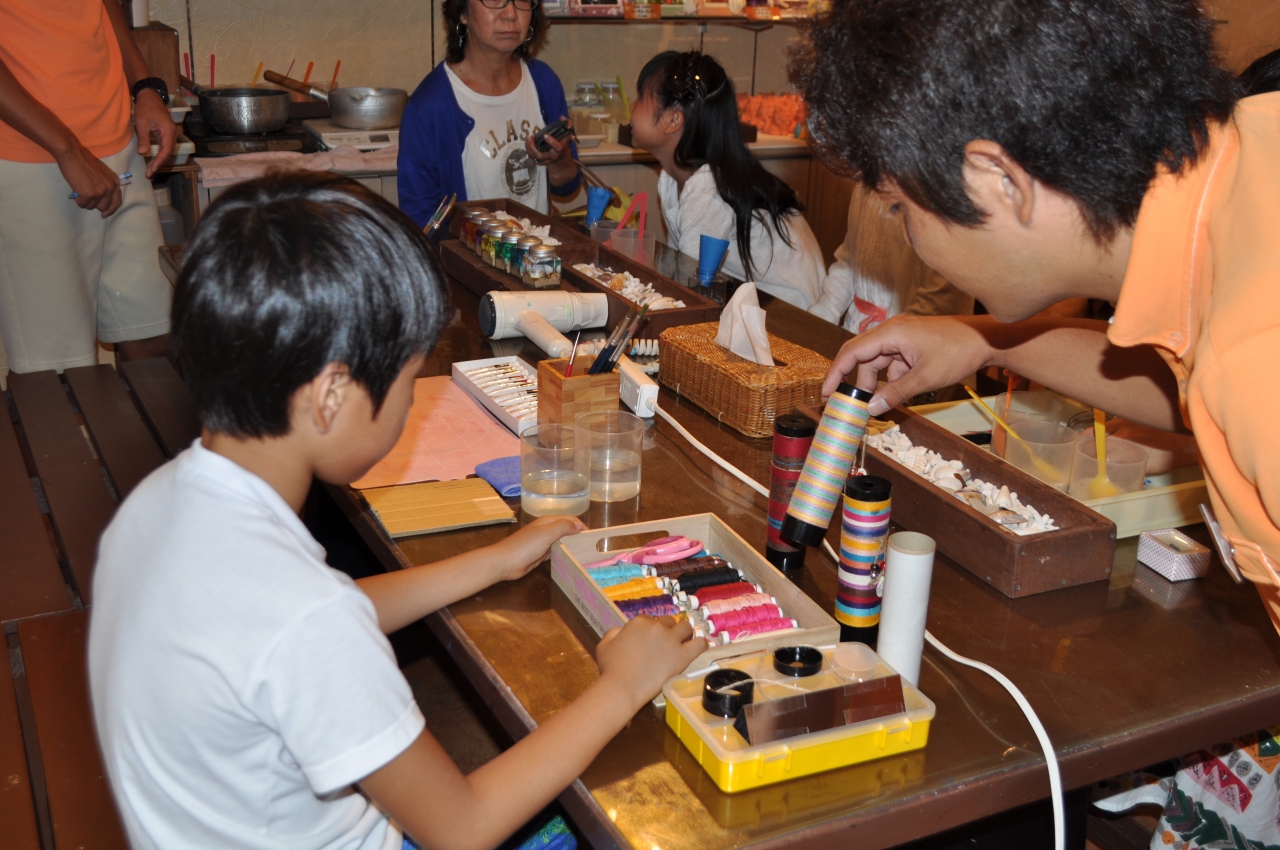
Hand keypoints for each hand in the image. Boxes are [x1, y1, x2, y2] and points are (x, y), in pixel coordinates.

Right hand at [56, 143, 122, 216]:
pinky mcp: (89, 195)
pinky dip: (78, 200)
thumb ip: (106, 184)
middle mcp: (110, 188)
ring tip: (80, 190)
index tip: (105, 214)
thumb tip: (103, 199)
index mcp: (114, 182)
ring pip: (92, 206)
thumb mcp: (103, 173)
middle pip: (104, 207)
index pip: (117, 201)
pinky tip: (76, 191)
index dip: (111, 210)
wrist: (73, 155)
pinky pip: (82, 204)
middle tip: (87, 198)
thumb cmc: (85, 162)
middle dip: (95, 204)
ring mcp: (100, 192)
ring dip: (85, 201)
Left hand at [134, 89, 175, 176]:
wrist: (149, 95)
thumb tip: (142, 153)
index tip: (151, 170)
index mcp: (169, 131)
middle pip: (168, 153)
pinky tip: (153, 159)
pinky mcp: (167, 132)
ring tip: (150, 169)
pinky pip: (165, 146)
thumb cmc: (145, 107)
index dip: (159, 162)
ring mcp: (171, 133)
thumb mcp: (142, 123)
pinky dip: (159, 154)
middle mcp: (173, 133)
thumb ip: (143, 138)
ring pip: (167, 150)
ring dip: (159, 160)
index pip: (166, 151)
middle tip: (149, 173)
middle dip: (158, 164)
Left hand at [490, 515, 586, 582]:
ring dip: (572, 546)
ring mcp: (543, 542)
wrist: (506, 562)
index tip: (592, 537)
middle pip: (566, 530)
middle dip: (578, 535)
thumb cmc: (526, 546)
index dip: (581, 526)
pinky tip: (571, 560)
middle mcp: (546, 530)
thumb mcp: (547, 533)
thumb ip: (563, 527)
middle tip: (591, 547)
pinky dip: (564, 554)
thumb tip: (578, 525)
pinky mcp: (541, 554)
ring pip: (562, 542)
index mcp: (548, 522)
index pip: (569, 520)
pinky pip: (556, 552)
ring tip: (585, 554)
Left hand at [525, 119, 573, 166]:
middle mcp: (552, 156)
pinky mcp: (541, 161)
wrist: (562, 158)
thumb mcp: (568, 134)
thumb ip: (568, 125)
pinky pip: (533, 157)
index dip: (551, 142)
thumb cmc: (564, 143)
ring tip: (528, 139)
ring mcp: (546, 160)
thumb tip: (562, 117)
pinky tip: (528, 143)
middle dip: (533, 147)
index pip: (557, 147)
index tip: (545, 135)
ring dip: (529, 148)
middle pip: (541, 155)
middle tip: (530, 137)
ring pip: (535, 157)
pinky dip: (529, 150)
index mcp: (560, 149)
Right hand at [596, 616, 705, 708]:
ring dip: (685, 633)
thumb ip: (613, 633)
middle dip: (669, 630)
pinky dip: (701, 643)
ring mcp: (671, 640)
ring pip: (686, 627)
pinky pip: (699, 644)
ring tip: (684, 642)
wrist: (622, 687)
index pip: (652, 619)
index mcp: (639, 622)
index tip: (652, 639)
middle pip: (670, 622)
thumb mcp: (604, 645)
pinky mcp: (682, 656)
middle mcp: (657, 626)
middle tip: (668, 642)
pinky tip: (700, 646)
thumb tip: (621, 630)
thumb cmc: (611, 668)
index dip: (653, 629)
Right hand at [823, 314, 993, 414]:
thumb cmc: (958, 352)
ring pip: (878, 361)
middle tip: (849, 404)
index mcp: (891, 333)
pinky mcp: (911, 343)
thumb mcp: (925, 378)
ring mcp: (902, 336)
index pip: (852, 352)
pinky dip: (893, 378)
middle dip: (855, 381)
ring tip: (880, 402)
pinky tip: (902, 391)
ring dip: (878, 382)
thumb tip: (871, 408)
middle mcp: (892, 331)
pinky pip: (892, 362)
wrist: (987, 339)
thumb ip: (896, 393)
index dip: (836, 372)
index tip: (828, 393)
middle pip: (862, 356)